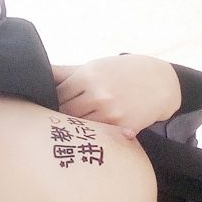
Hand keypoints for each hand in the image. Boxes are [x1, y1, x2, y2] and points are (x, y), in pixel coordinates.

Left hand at [52, 55, 181, 137]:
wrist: (162, 82)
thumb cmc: (124, 72)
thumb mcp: (96, 65)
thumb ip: (66, 72)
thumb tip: (39, 72)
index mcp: (88, 76)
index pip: (57, 95)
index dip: (53, 101)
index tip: (54, 105)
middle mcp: (98, 94)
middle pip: (66, 113)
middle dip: (62, 117)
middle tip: (61, 120)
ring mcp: (111, 113)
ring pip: (81, 127)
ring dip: (77, 128)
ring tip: (77, 127)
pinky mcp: (124, 127)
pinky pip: (100, 136)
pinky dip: (95, 135)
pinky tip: (95, 132)